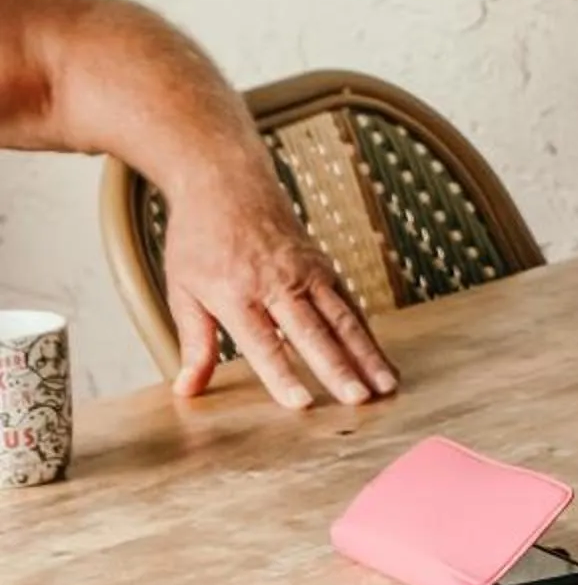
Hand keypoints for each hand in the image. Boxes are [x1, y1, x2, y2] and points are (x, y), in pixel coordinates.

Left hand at [164, 154, 399, 410]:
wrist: (226, 180)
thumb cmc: (199, 238)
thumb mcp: (183, 289)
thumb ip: (194, 342)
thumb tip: (187, 390)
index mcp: (236, 292)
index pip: (263, 342)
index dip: (282, 374)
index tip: (302, 403)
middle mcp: (277, 282)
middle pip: (313, 332)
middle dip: (338, 368)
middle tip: (359, 400)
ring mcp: (306, 272)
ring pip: (343, 319)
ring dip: (367, 354)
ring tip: (386, 386)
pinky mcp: (324, 267)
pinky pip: (350, 305)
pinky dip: (368, 335)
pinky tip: (381, 363)